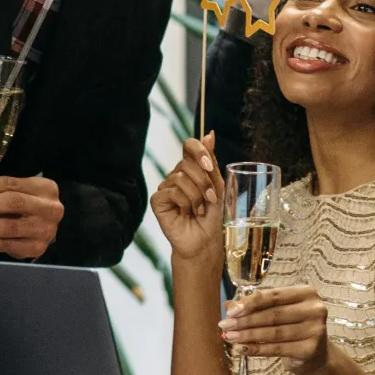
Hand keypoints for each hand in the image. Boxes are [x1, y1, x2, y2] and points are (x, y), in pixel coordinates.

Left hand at [0, 174, 64, 258]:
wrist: (45, 228)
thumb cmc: (27, 207)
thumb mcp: (19, 192)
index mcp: (45, 188)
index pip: (10, 184)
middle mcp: (50, 209)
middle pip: (11, 203)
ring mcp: (45, 230)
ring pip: (7, 227)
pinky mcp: (36, 248)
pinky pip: (6, 245)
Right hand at [149, 134, 222, 264]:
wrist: (205, 240)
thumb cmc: (212, 215)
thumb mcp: (217, 186)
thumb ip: (211, 162)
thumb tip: (208, 134)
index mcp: (191, 168)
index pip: (189, 145)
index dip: (198, 150)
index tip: (209, 164)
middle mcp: (176, 174)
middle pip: (187, 163)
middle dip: (204, 182)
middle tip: (211, 198)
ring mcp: (166, 186)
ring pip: (180, 177)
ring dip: (197, 195)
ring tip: (200, 209)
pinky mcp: (157, 200)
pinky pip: (172, 191)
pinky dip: (185, 203)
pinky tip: (187, 213)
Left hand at [221, 283, 331, 374]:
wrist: (315, 355)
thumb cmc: (293, 327)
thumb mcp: (277, 311)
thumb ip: (256, 306)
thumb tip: (229, 305)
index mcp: (306, 293)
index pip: (273, 296)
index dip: (250, 303)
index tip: (230, 311)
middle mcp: (315, 309)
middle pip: (273, 315)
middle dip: (245, 321)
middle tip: (224, 326)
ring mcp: (315, 330)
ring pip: (273, 333)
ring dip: (248, 336)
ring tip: (229, 337)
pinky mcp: (310, 349)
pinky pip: (277, 349)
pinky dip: (256, 349)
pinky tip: (241, 349)